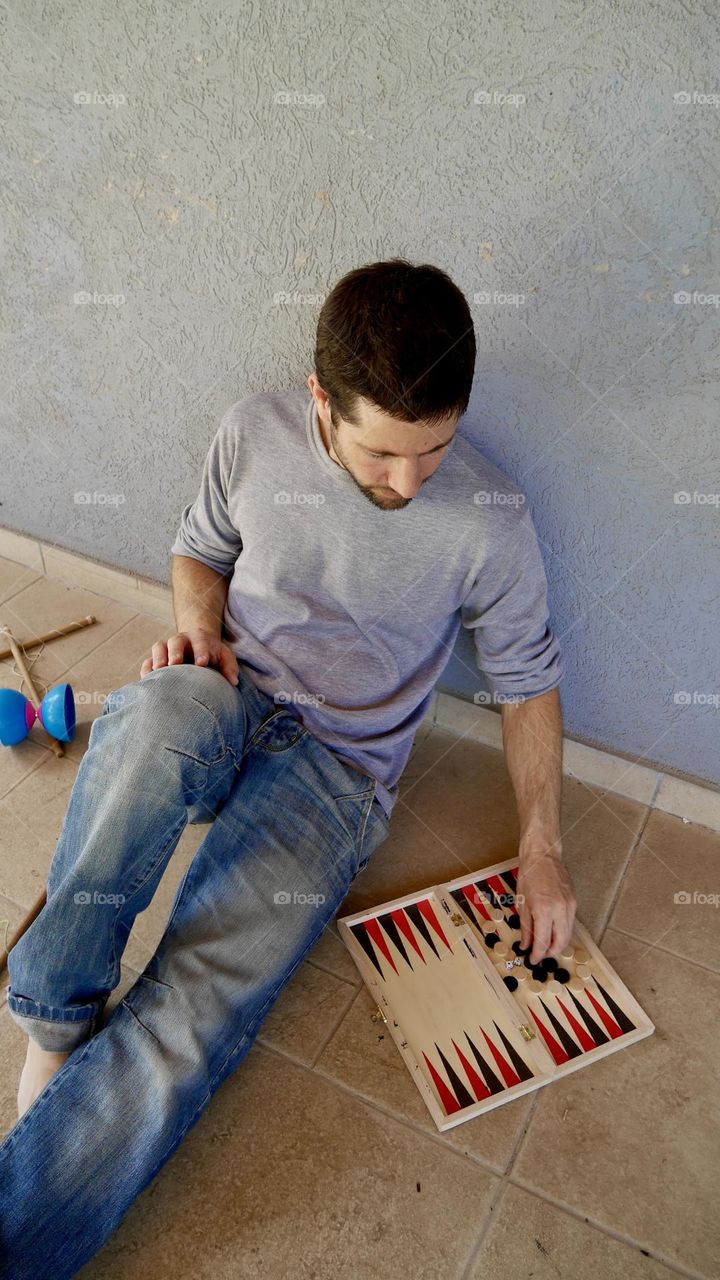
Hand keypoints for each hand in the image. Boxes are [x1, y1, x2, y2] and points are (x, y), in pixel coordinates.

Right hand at [139, 628, 238, 684]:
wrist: (197, 649)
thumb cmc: (213, 656)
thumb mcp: (224, 657)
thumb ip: (230, 667)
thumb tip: (233, 681)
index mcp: (199, 638)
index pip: (199, 641)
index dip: (200, 650)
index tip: (202, 663)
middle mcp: (181, 640)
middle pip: (175, 641)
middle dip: (175, 652)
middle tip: (175, 664)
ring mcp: (167, 648)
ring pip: (158, 647)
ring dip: (158, 658)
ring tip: (159, 671)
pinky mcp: (156, 659)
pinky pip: (148, 661)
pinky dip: (147, 669)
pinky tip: (147, 679)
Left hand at [516, 845, 576, 964]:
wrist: (543, 856)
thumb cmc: (529, 875)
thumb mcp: (522, 903)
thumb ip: (526, 927)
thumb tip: (526, 945)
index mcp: (543, 910)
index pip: (543, 941)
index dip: (538, 954)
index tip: (532, 959)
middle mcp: (560, 909)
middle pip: (560, 942)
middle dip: (551, 952)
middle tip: (540, 955)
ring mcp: (570, 906)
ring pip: (568, 934)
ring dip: (558, 944)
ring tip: (546, 946)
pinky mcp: (574, 902)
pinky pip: (570, 923)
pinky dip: (562, 931)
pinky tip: (552, 931)